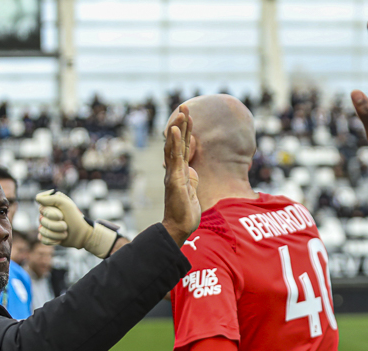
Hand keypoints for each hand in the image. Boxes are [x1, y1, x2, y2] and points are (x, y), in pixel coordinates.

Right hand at [35, 190, 118, 257]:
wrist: (82, 234)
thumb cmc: (75, 218)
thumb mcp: (67, 204)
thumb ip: (53, 198)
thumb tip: (38, 199)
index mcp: (50, 205)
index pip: (40, 207)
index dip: (50, 213)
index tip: (61, 214)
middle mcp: (45, 215)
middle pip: (41, 220)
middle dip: (56, 225)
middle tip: (66, 225)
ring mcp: (45, 225)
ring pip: (42, 230)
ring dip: (57, 233)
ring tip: (65, 232)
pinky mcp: (46, 236)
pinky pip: (42, 239)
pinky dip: (53, 240)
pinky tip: (60, 239)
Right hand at [162, 104, 200, 245]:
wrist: (179, 227)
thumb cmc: (185, 212)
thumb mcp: (191, 191)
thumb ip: (191, 178)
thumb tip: (193, 170)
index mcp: (180, 171)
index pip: (184, 147)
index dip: (187, 131)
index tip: (189, 115)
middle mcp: (174, 170)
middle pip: (178, 142)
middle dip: (182, 123)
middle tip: (185, 105)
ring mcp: (173, 173)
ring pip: (175, 146)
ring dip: (179, 127)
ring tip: (182, 111)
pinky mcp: (175, 179)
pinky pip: (175, 158)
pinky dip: (175, 142)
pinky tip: (177, 130)